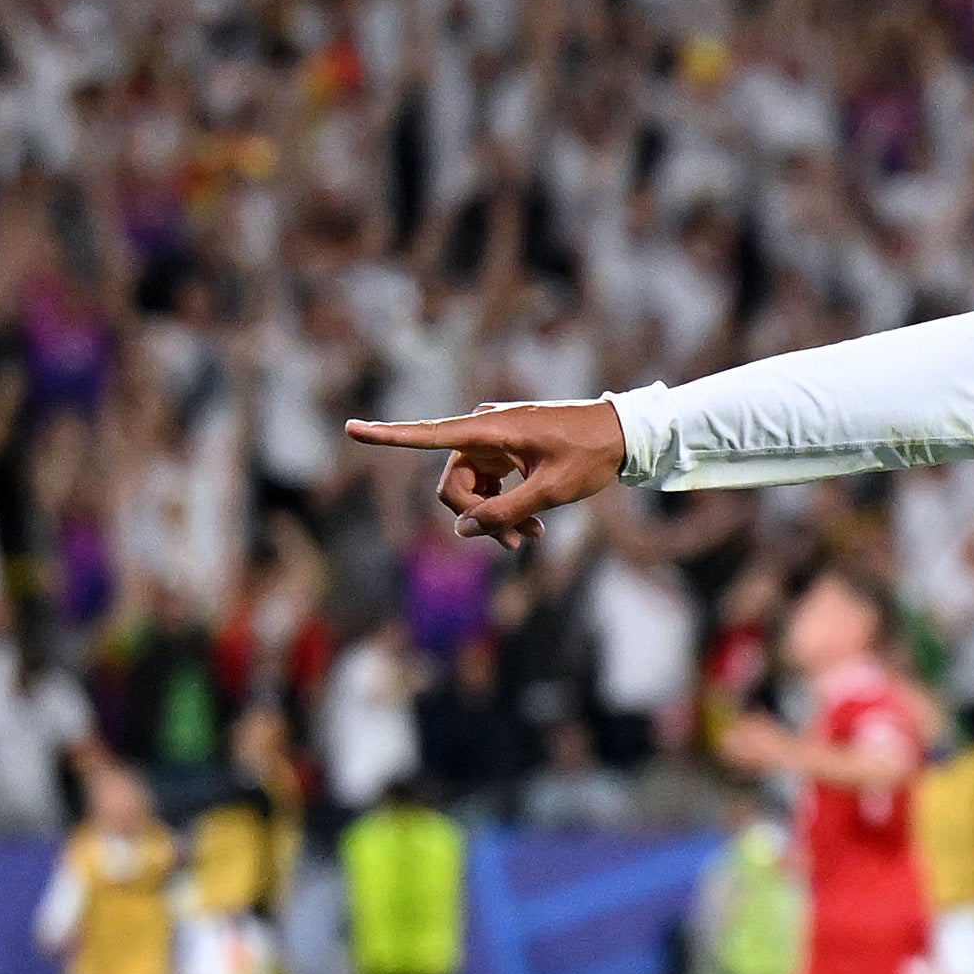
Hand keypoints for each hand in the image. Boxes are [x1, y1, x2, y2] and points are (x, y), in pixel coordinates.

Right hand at [342, 399, 628, 549]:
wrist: (623, 434)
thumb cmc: (589, 456)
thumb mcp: (549, 491)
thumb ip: (504, 513)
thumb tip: (462, 532)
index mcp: (489, 429)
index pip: (428, 434)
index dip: (387, 436)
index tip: (350, 429)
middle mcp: (483, 430)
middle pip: (452, 484)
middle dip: (477, 518)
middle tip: (517, 545)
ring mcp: (492, 441)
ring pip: (470, 490)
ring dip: (494, 518)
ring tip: (532, 537)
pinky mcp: (504, 452)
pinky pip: (488, 486)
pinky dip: (504, 508)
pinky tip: (532, 528)